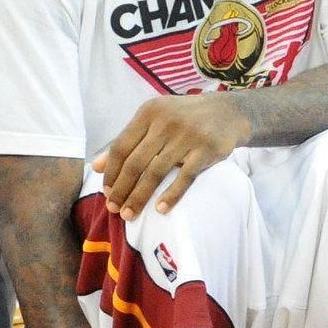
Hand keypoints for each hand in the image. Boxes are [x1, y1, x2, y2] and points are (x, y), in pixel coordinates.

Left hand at [94, 95, 250, 219]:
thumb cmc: (185, 118)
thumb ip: (128, 141)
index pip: (121, 147)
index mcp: (148, 113)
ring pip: (156, 172)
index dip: (112, 173)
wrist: (229, 112)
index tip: (107, 193)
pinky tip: (160, 209)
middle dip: (122, 189)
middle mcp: (166, 122)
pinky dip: (172, 195)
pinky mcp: (207, 150)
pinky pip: (185, 177)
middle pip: (136, 162)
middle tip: (115, 209)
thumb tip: (97, 167)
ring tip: (131, 214)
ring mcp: (188, 136)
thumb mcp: (155, 121)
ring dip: (140, 196)